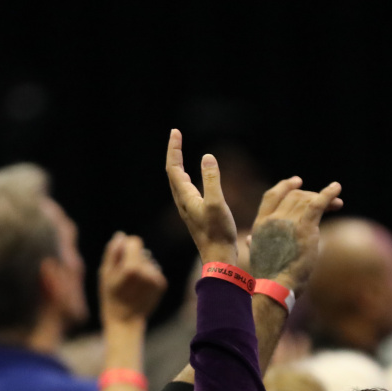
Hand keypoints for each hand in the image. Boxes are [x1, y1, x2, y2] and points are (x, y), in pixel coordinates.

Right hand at [99, 232, 167, 324]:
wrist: (125, 321)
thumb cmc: (110, 296)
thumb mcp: (104, 273)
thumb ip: (112, 252)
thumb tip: (121, 236)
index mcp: (132, 268)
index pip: (135, 241)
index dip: (126, 247)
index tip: (120, 259)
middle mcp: (147, 271)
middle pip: (142, 251)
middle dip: (133, 258)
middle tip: (124, 277)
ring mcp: (156, 278)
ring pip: (148, 261)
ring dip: (141, 268)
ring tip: (132, 284)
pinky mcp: (162, 284)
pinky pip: (154, 271)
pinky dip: (147, 276)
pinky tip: (140, 288)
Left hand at [165, 130, 239, 264]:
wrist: (218, 258)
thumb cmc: (218, 233)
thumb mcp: (217, 203)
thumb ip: (212, 180)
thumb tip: (207, 157)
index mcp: (185, 197)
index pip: (173, 167)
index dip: (173, 149)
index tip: (175, 132)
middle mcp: (183, 202)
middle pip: (173, 172)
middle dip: (174, 153)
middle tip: (176, 136)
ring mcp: (188, 209)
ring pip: (178, 182)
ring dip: (178, 164)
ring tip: (180, 151)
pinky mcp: (195, 214)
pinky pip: (186, 189)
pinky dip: (187, 177)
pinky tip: (193, 178)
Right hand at [247, 176, 344, 292]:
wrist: (275, 286)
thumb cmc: (268, 276)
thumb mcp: (257, 254)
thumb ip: (254, 242)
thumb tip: (249, 239)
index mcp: (261, 223)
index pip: (271, 195)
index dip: (285, 186)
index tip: (297, 181)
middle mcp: (273, 219)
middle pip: (294, 196)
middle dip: (310, 195)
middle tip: (327, 202)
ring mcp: (288, 222)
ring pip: (306, 200)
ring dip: (323, 198)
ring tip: (337, 203)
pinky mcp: (304, 228)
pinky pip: (317, 204)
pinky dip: (328, 194)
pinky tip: (336, 188)